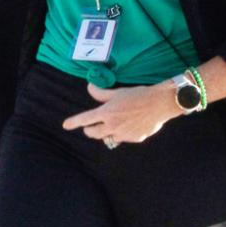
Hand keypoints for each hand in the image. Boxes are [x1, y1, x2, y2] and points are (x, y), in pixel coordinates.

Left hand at [61, 81, 179, 146]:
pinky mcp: (133, 139)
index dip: (73, 122)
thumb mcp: (117, 92)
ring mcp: (123, 134)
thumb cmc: (138, 95)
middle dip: (89, 130)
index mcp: (106, 113)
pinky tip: (129, 125)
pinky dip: (122, 133)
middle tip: (90, 127)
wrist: (160, 104)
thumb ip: (101, 93)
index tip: (65, 125)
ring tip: (112, 124)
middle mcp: (112, 126)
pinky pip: (122, 138)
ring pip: (107, 138)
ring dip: (106, 132)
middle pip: (93, 133)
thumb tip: (89, 87)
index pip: (84, 119)